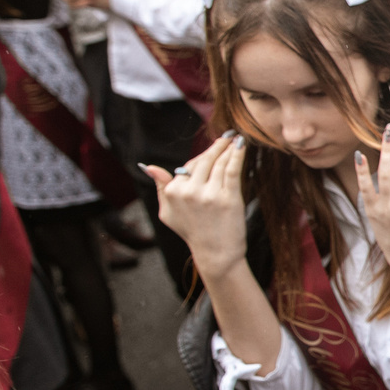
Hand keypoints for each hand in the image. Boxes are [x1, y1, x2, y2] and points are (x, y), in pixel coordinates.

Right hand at [144, 131, 250, 278]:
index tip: (212, 151)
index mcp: (173, 192)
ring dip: (228, 147)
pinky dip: (237, 154)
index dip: (202, 159)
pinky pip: (232, 169)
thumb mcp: (168, 212)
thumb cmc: (192, 232)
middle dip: (216, 146)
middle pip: (204, 161)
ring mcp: (209, 194)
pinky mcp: (229, 198)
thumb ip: (161, 188)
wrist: (215, 253)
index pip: (188, 166)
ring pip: (219, 163)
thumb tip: (149, 167)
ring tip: (234, 138)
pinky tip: (240, 145)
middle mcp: (189, 191)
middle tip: (226, 136)